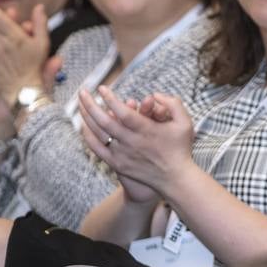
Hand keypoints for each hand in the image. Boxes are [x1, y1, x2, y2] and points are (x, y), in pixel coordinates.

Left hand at [77, 87, 194, 196]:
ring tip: (80, 103)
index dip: (110, 99)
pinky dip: (88, 136)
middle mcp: (132, 142)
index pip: (123, 112)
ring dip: (86, 117)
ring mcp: (122, 154)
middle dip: (90, 104)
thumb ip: (173, 103)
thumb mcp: (185, 122)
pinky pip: (97, 149)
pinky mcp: (118, 164)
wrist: (175, 179)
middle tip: (83, 91)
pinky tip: (84, 126)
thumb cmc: (180, 148)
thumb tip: (154, 94)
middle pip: (104, 121)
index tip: (102, 87)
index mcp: (147, 130)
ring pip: (98, 134)